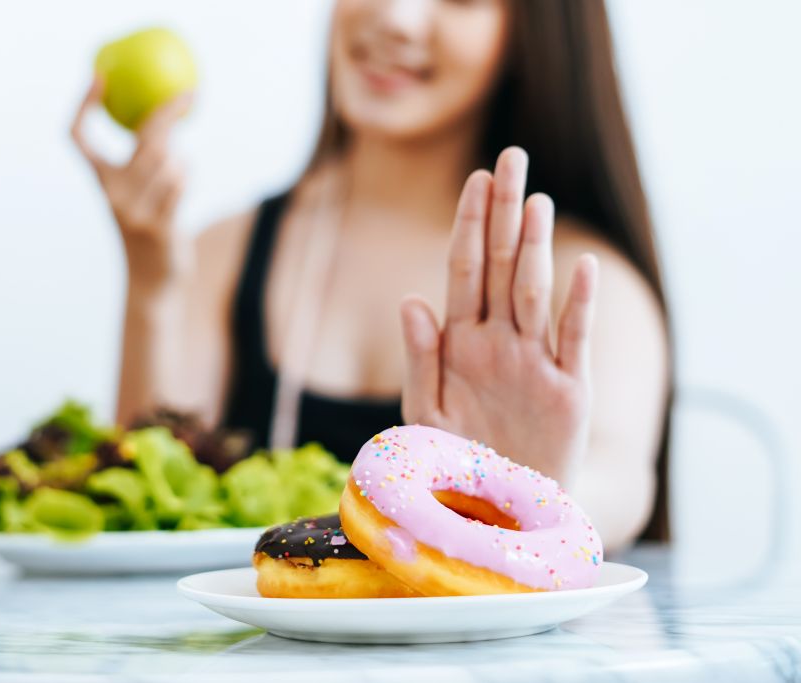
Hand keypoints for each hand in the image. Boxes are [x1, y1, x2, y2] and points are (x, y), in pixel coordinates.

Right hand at [70, 79, 191, 283]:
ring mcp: (134, 211)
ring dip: (183, 160)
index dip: (83, 105)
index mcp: (100, 181)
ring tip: (180, 170)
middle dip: (169, 111)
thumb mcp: (135, 194)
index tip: (99, 77)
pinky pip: (181, 184)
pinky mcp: (160, 227)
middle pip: (144, 139)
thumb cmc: (147, 229)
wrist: (150, 282)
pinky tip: (185, 179)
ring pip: (171, 161)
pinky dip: (188, 176)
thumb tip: (165, 115)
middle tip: (190, 94)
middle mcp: (112, 194)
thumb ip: (142, 160)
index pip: (79, 137)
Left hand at [399, 147, 598, 481]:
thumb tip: (411, 298)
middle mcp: (499, 342)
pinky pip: (572, 340)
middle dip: (504, 213)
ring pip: (535, 292)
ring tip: (535, 199)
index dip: (469, 225)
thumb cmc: (456, 463)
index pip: (464, 270)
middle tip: (511, 157)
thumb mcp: (427, 413)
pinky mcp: (569, 390)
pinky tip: (582, 266)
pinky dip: (577, 306)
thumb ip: (421, 358)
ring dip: (536, 247)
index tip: (474, 179)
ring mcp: (535, 362)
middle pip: (502, 266)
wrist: (499, 511)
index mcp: (461, 342)